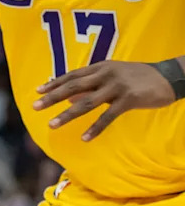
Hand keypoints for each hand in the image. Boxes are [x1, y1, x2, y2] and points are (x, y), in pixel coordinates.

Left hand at [34, 60, 176, 140]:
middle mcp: (105, 74)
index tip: (38, 91)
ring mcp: (116, 86)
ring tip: (52, 124)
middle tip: (35, 107)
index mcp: (100, 67)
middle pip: (73, 87)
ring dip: (68, 114)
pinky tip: (85, 138)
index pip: (72, 76)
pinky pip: (108, 116)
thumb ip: (91, 86)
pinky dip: (95, 128)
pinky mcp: (129, 99)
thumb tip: (69, 97)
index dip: (54, 83)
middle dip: (53, 97)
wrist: (169, 76)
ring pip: (87, 102)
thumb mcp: (112, 76)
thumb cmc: (138, 77)